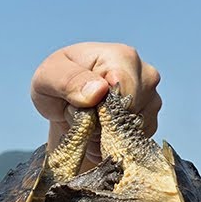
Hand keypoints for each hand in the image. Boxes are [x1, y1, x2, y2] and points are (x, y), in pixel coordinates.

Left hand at [30, 43, 161, 163]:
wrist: (64, 101)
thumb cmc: (55, 83)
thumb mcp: (48, 77)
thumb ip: (68, 80)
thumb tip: (98, 90)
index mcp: (123, 57)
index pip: (123, 92)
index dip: (100, 110)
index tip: (81, 108)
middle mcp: (145, 76)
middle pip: (129, 114)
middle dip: (100, 124)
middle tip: (80, 114)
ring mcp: (152, 99)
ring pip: (131, 131)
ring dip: (104, 136)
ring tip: (88, 121)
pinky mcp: (150, 121)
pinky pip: (133, 142)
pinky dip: (111, 144)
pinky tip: (98, 131)